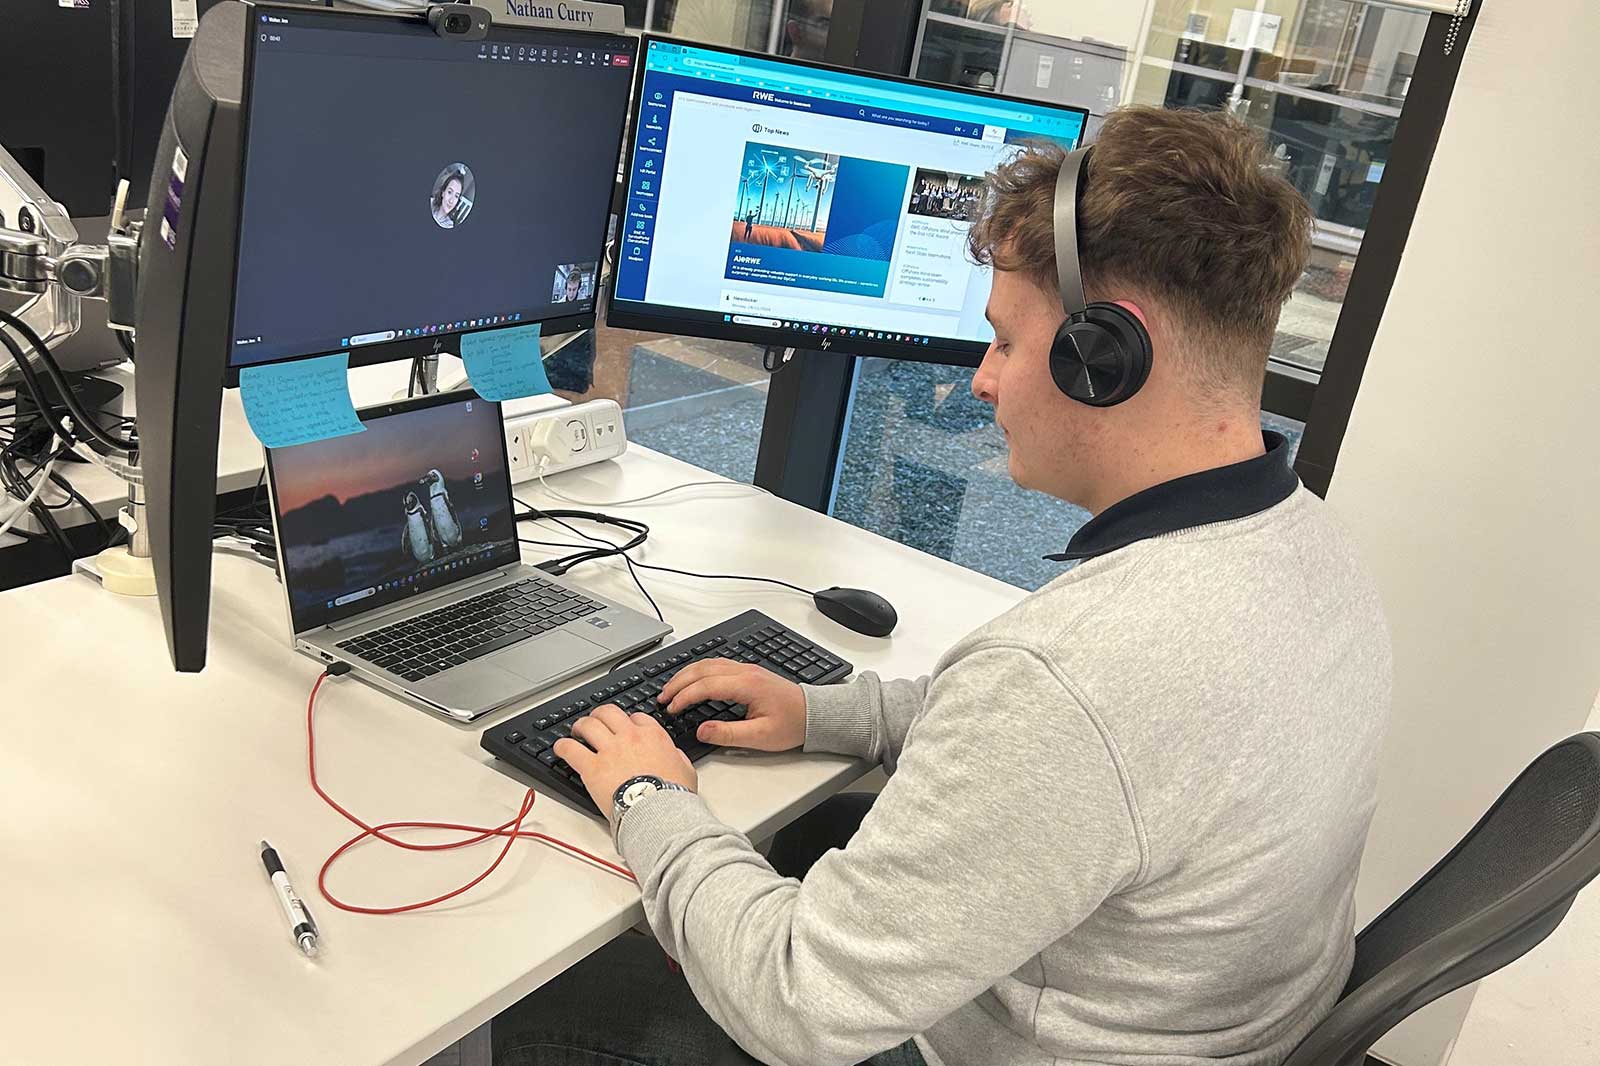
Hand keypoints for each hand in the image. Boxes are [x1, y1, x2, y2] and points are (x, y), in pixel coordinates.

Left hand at [554, 704, 696, 819]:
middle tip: (595, 722)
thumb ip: (678, 757)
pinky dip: (563, 746)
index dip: (627, 720)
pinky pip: (571, 749)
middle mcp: (630, 737)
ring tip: (577, 731)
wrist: (659, 812)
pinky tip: (560, 748)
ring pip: (588, 725)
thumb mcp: (686, 769)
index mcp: (653, 736)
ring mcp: (609, 750)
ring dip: (580, 726)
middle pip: (609, 713)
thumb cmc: (673, 795)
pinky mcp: (592, 767)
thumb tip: (675, 755)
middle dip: (600, 715)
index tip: (623, 727)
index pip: (636, 717)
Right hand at [656, 658, 806, 752]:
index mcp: (747, 685)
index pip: (706, 685)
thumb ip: (729, 734)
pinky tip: (692, 680)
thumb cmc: (792, 725)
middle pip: (702, 669)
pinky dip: (699, 671)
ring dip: (687, 674)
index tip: (671, 708)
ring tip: (671, 689)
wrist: (814, 715)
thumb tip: (702, 730)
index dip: (684, 696)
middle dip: (678, 682)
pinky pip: (717, 665)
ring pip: (708, 663)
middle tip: (663, 697)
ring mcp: (747, 669)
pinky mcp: (749, 672)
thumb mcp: (760, 737)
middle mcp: (745, 672)